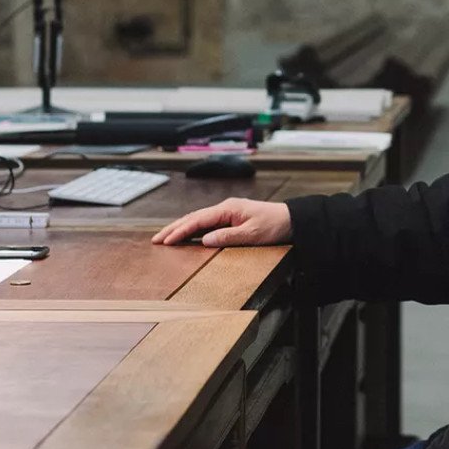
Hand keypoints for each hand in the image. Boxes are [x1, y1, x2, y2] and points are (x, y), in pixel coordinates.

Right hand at [151, 198, 291, 246]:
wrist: (292, 219)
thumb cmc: (274, 225)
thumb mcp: (252, 234)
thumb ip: (228, 237)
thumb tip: (204, 240)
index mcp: (228, 209)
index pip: (198, 220)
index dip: (180, 231)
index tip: (166, 240)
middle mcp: (225, 208)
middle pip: (193, 217)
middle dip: (174, 228)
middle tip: (156, 239)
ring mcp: (228, 212)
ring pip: (198, 220)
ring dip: (181, 228)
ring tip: (165, 237)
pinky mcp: (231, 218)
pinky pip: (207, 223)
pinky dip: (193, 229)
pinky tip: (186, 235)